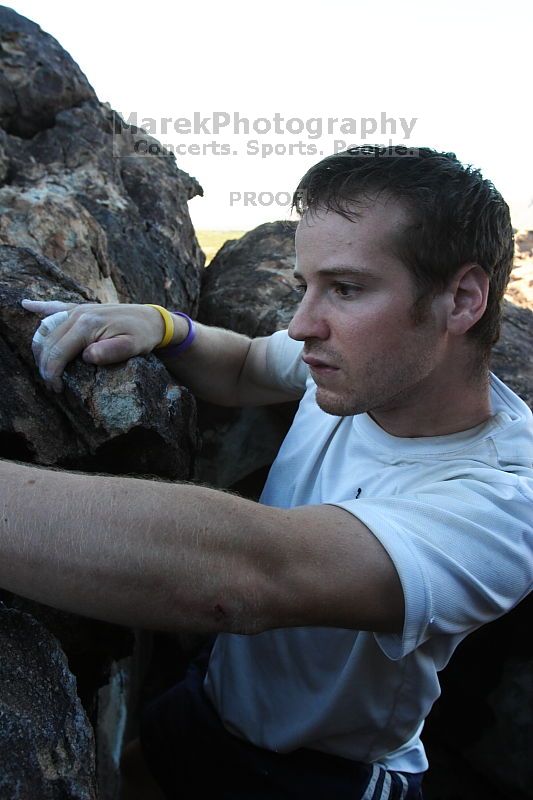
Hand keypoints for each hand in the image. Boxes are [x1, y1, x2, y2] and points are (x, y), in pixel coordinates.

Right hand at [21, 300, 165, 392]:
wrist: (152, 319)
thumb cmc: (143, 336)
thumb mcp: (132, 348)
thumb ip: (110, 352)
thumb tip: (87, 356)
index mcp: (87, 325)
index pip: (58, 352)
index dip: (53, 373)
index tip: (57, 388)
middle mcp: (77, 314)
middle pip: (48, 342)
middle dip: (45, 366)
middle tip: (52, 385)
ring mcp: (77, 309)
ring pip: (47, 329)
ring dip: (41, 349)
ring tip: (44, 368)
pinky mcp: (80, 308)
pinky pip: (55, 307)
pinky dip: (40, 308)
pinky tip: (26, 306)